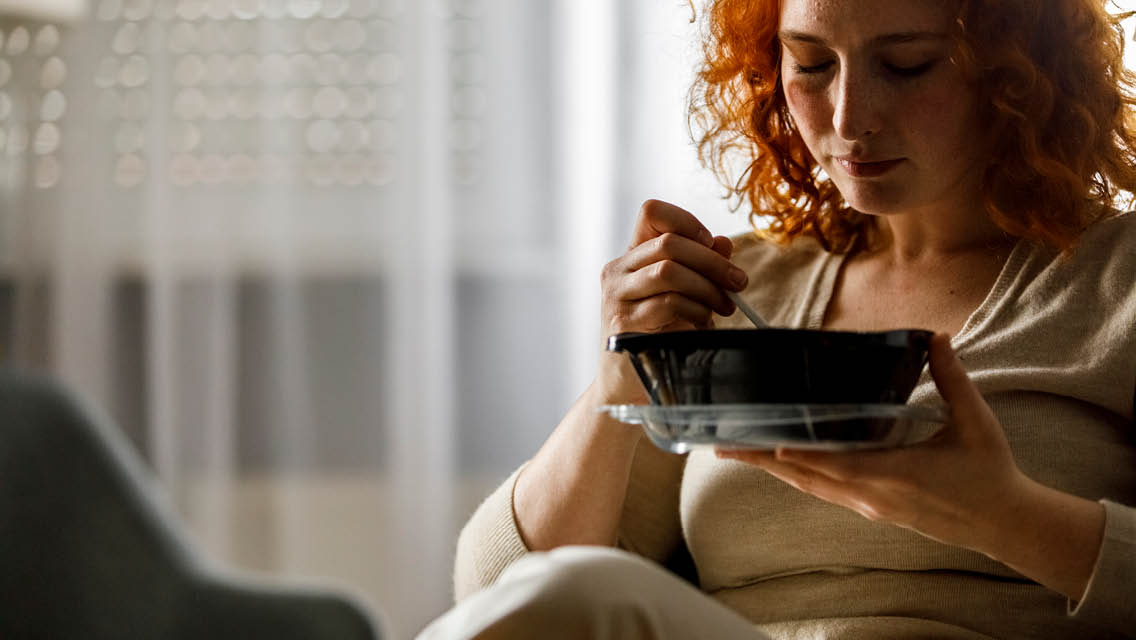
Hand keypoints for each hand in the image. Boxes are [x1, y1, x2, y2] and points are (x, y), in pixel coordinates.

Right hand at [602, 200, 746, 335]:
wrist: (629, 381)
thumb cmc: (658, 335)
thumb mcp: (684, 295)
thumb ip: (701, 267)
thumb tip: (723, 243)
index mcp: (632, 256)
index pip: (652, 212)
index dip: (686, 221)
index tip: (710, 244)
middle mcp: (618, 270)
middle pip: (669, 242)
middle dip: (713, 262)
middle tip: (737, 282)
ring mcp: (616, 296)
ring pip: (668, 270)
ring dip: (707, 288)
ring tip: (724, 306)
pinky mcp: (622, 323)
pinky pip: (667, 303)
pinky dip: (696, 310)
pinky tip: (704, 322)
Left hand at [716, 333, 1029, 552]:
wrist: (1007, 524)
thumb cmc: (991, 473)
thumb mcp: (975, 421)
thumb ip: (952, 377)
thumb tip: (937, 337)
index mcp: (895, 473)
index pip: (834, 462)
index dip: (797, 453)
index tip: (762, 441)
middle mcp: (873, 495)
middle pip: (807, 478)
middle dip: (763, 462)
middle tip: (725, 447)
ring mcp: (872, 507)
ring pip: (813, 488)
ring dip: (776, 471)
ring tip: (741, 454)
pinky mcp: (876, 510)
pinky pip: (828, 493)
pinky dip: (801, 477)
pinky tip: (784, 466)